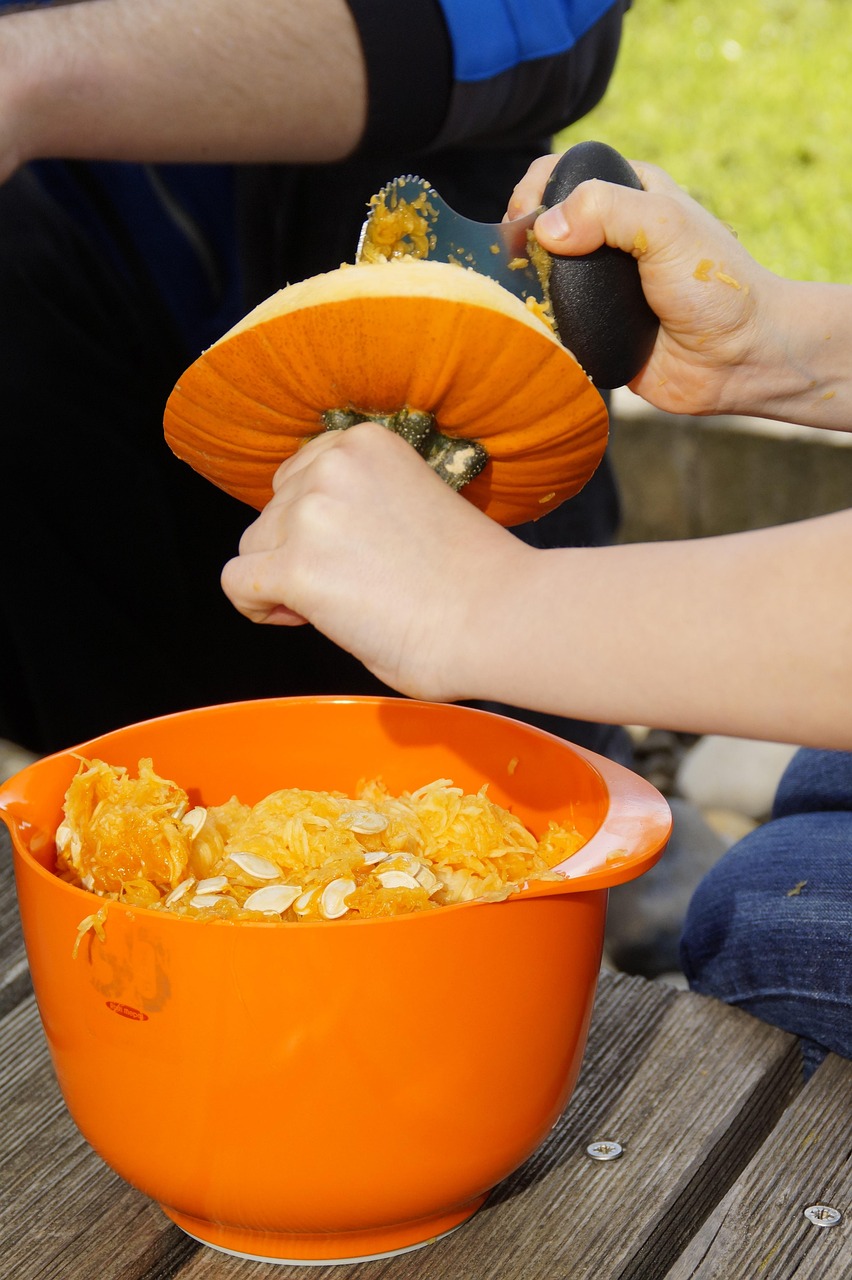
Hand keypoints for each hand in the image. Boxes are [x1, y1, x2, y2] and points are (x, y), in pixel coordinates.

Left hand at [220, 424, 532, 700]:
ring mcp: (310, 514)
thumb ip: (357, 503)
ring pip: (251, 549)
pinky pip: (236, 584)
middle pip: (271, 514)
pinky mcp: (296, 567)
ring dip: (282, 580)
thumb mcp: (409, 503)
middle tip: (352, 587)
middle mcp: (331, 465)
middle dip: (299, 553)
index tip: (352, 556)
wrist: (498, 618)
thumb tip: (306, 536)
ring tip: (341, 606)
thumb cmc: (471, 578)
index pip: (299, 478)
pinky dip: (258, 607)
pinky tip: (300, 619)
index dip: (316, 524)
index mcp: (364, 442)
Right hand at [508, 157, 774, 417]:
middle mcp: (611, 239)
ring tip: (518, 300)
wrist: (738, 359)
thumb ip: (607, 211)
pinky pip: (554, 326)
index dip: (534, 190)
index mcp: (629, 196)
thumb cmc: (715, 285)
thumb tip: (545, 230)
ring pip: (543, 280)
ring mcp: (600, 288)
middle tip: (516, 264)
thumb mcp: (666, 226)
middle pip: (544, 228)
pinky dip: (540, 329)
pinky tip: (534, 332)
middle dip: (521, 243)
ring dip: (525, 289)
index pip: (562, 174)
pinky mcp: (595, 331)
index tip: (522, 220)